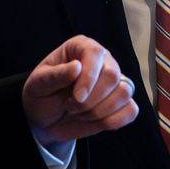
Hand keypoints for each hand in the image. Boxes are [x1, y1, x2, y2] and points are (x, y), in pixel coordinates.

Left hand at [21, 35, 137, 141]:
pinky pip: (131, 111)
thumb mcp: (38, 84)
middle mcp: (103, 60)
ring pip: (124, 93)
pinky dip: (112, 121)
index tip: (77, 97)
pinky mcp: (122, 103)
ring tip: (79, 113)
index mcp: (82, 47)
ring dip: (99, 111)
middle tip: (71, 106)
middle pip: (113, 76)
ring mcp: (115, 82)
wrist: (46, 118)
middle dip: (91, 99)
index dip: (89, 78)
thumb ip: (55, 75)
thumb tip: (77, 67)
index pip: (96, 54)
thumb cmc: (42, 95)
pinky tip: (93, 121)